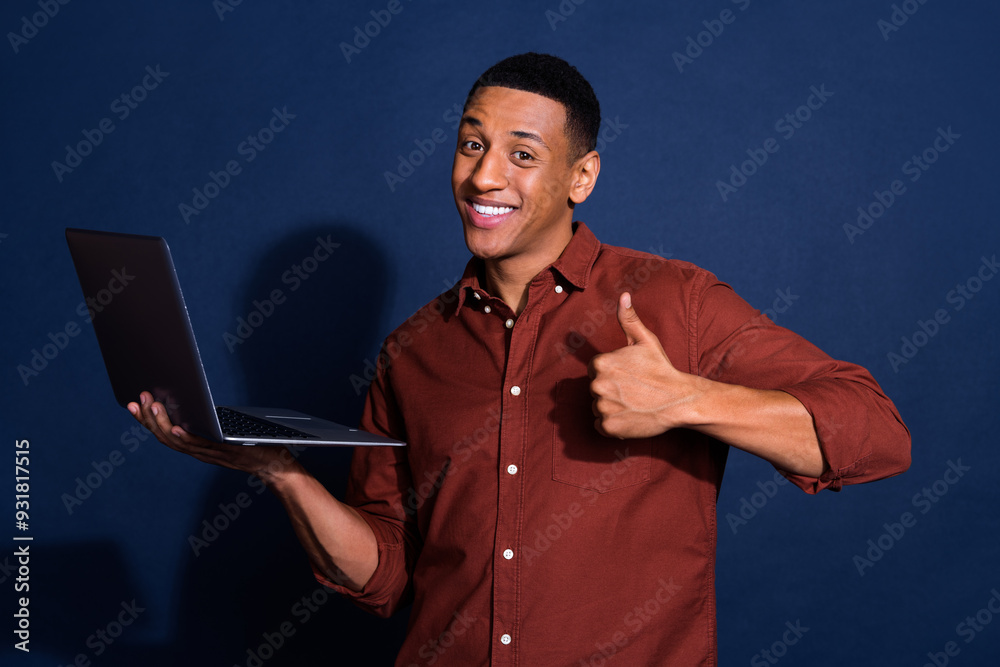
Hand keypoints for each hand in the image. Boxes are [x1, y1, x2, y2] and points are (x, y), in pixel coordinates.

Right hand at [127, 391, 300, 482]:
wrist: (276, 466)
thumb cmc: (254, 444)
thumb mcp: (227, 429)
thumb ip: (212, 420)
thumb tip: (197, 397)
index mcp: (198, 445)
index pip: (166, 432)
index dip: (148, 420)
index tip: (135, 403)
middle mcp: (200, 451)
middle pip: (165, 436)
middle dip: (148, 418)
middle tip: (136, 399)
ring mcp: (210, 453)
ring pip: (177, 441)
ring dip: (162, 424)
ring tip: (152, 405)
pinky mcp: (223, 452)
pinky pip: (199, 446)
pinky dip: (184, 437)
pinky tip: (175, 425)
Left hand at [587, 293, 702, 437]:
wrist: (678, 400)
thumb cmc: (661, 369)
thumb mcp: (646, 341)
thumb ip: (629, 319)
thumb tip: (623, 295)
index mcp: (601, 364)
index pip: (596, 369)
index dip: (613, 372)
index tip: (629, 376)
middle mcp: (597, 386)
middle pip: (595, 388)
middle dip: (610, 389)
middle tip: (633, 390)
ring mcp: (602, 407)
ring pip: (598, 406)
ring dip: (611, 406)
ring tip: (633, 403)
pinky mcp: (608, 427)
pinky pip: (600, 425)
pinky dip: (612, 423)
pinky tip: (629, 416)